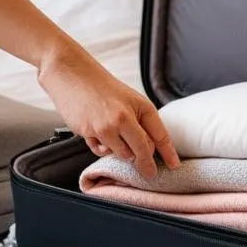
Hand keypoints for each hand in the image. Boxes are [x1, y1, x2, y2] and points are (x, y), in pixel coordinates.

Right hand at [37, 41, 179, 178]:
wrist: (71, 73)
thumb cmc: (100, 86)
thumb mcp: (128, 99)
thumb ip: (139, 121)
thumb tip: (148, 148)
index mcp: (140, 106)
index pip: (160, 134)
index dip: (169, 153)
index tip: (174, 166)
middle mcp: (125, 117)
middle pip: (143, 150)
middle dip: (145, 163)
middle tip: (149, 173)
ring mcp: (106, 127)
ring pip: (122, 155)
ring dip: (120, 151)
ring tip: (111, 134)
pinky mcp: (89, 133)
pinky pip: (100, 151)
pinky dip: (101, 147)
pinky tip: (95, 131)